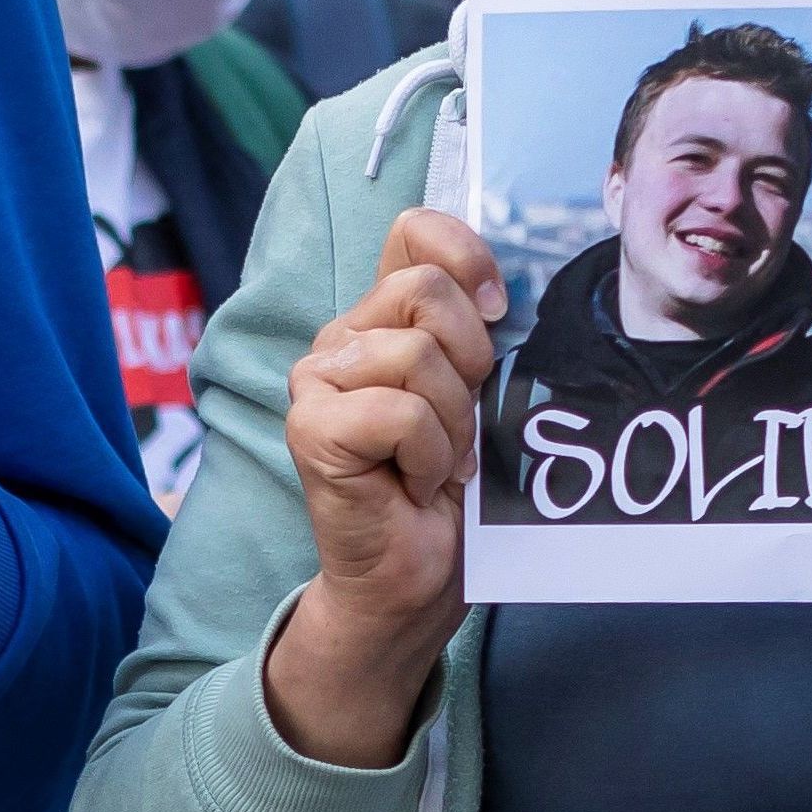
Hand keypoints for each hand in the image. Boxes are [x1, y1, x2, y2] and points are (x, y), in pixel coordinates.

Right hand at [265, 210, 499, 769]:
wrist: (416, 580)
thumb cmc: (449, 493)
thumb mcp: (477, 393)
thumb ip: (474, 330)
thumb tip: (500, 289)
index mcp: (380, 319)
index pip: (414, 232)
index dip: (465, 258)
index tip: (496, 312)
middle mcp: (340, 340)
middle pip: (423, 290)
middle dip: (468, 359)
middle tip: (462, 420)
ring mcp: (316, 382)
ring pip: (416, 354)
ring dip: (449, 422)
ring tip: (435, 461)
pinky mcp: (311, 428)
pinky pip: (399, 411)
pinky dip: (426, 454)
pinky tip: (410, 483)